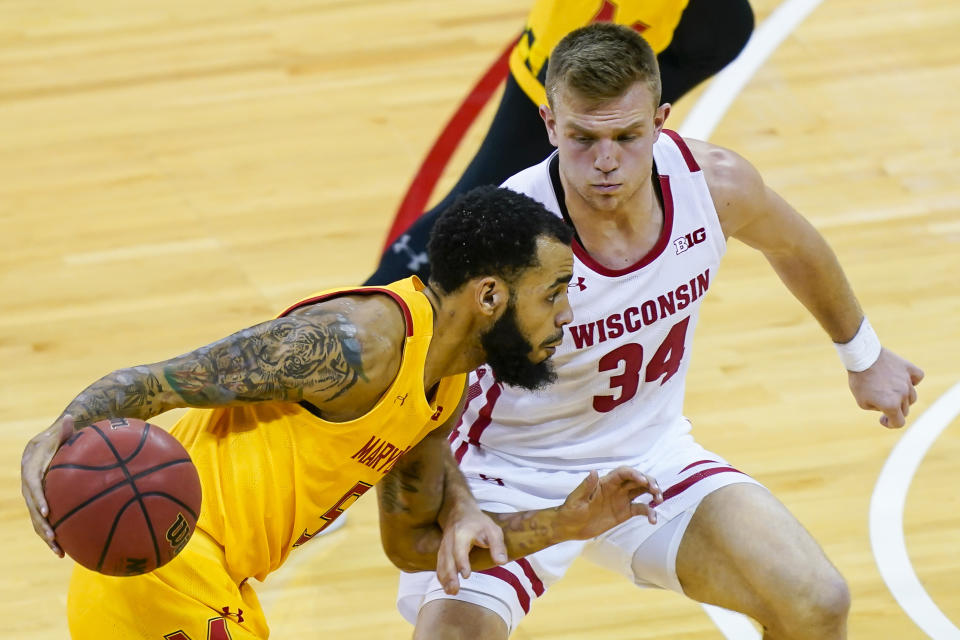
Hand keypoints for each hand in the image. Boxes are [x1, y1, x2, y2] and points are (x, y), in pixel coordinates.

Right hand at [21, 415, 75, 555]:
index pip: (33, 486)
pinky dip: (54, 533)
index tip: (47, 512)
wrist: (52, 441)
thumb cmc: (61, 435)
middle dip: (41, 524)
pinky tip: (66, 549)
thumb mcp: (61, 430)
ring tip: (59, 551)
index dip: (39, 499)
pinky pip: (45, 520)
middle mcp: (29, 484)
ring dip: (46, 536)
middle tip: (52, 536)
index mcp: (31, 467)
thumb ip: (64, 428)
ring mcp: (34, 495)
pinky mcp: (42, 501)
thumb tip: (70, 418)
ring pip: (36, 519)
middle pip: (32, 508)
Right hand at [436, 507, 506, 594]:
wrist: (460, 511)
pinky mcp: (442, 550)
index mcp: (462, 534)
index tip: (466, 575)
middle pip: (448, 559)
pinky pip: (439, 564)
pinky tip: (445, 586)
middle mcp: (450, 540)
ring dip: (444, 578)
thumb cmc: (479, 522)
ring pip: (441, 563)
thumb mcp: (492, 530)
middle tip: (455, 590)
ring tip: (450, 592)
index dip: (462, 562)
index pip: (460, 550)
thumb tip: (502, 562)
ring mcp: (444, 545)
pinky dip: (441, 575)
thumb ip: (497, 546)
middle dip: (450, 575)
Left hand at [558, 467, 662, 539]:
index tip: (643, 480)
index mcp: (606, 482)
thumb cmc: (571, 510)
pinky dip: (649, 512)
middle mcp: (616, 488)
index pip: (623, 473)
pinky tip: (653, 520)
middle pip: (637, 479)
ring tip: (660, 500)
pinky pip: (641, 509)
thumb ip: (586, 486)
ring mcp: (622, 500)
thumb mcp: (576, 499)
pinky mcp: (624, 512)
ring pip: (642, 491)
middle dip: (649, 482)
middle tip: (656, 491)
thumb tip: (593, 472)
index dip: (634, 473)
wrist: (571, 527)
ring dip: (653, 493)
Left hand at [848, 348, 923, 427]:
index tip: (883, 419)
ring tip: (888, 390)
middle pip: (905, 410)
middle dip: (894, 409)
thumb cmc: (859, 380)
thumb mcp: (862, 402)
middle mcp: (902, 394)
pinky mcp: (909, 368)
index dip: (890, 424)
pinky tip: (903, 380)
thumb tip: (889, 409)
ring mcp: (907, 381)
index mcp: (890, 405)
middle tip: (882, 402)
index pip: (899, 423)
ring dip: (902, 397)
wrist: (861, 356)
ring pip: (912, 396)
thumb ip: (878, 409)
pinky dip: (912, 380)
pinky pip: (918, 377)